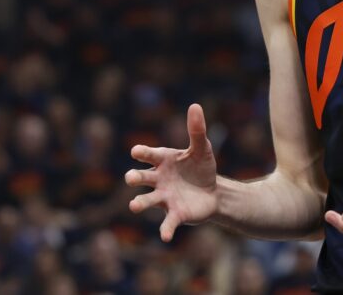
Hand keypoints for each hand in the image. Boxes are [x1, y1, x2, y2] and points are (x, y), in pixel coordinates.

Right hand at [126, 103, 218, 241]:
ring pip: (148, 200)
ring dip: (139, 203)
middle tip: (131, 178)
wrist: (212, 192)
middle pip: (141, 178)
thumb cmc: (201, 167)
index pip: (150, 155)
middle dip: (134, 177)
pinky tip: (165, 237)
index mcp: (163, 161)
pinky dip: (165, 230)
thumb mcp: (202, 148)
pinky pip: (168, 223)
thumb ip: (197, 130)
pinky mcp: (175, 214)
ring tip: (134, 206)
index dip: (142, 153)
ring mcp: (165, 198)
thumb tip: (195, 106)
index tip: (136, 151)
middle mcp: (159, 180)